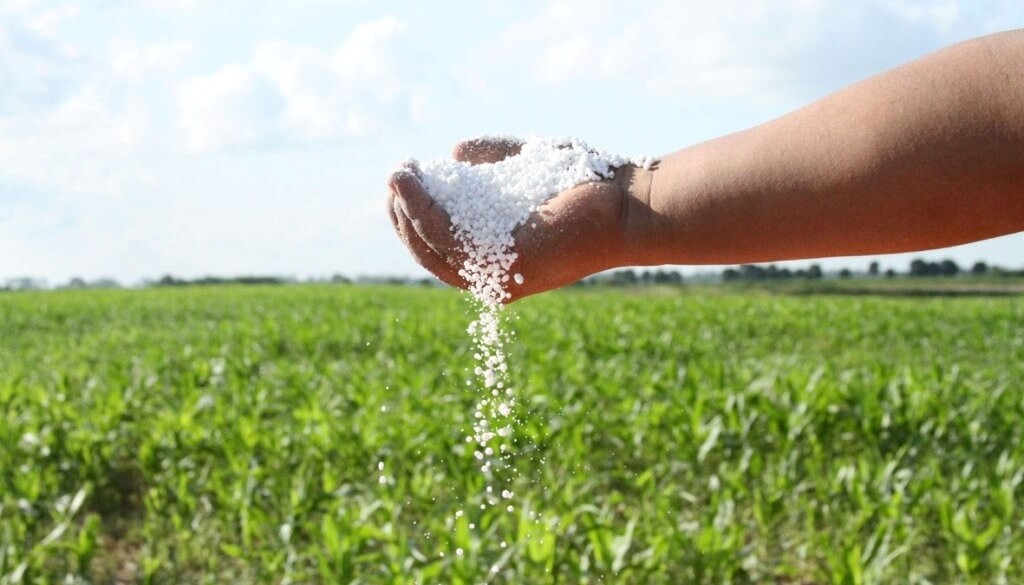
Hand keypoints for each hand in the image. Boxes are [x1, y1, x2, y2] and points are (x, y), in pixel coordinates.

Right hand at [387, 137, 651, 301]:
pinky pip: (447, 238)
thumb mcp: (525, 167)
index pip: (445, 249)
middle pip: (430, 253)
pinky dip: (420, 209)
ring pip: (432, 246)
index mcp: (502, 261)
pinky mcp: (504, 266)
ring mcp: (500, 277)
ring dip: (405, 210)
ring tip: (396, 176)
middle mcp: (497, 277)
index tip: (404, 184)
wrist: (629, 203)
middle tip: (393, 180)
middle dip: (404, 217)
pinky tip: (410, 182)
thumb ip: (492, 160)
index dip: (417, 218)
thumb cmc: (587, 185)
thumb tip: (455, 153)